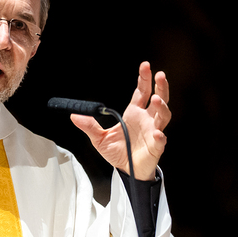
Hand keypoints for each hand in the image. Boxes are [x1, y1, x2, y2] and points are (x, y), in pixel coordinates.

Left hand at [70, 61, 170, 179]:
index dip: (144, 79)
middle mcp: (147, 120)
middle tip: (160, 75)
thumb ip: (89, 126)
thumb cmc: (118, 152)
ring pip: (163, 117)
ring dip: (161, 107)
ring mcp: (153, 132)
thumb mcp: (99, 138)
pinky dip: (160, 137)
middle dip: (160, 87)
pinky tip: (158, 133)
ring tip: (155, 100)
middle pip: (158, 99)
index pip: (142, 92)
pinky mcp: (155, 147)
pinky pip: (160, 141)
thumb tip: (74, 115)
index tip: (145, 66)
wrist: (126, 171)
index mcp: (134, 113)